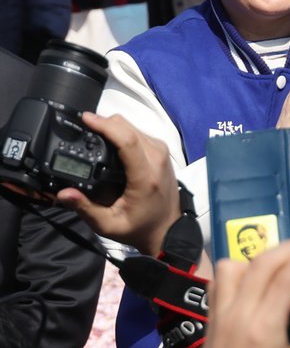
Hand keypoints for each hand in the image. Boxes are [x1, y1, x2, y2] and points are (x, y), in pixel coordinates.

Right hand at [56, 113, 182, 256]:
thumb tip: (64, 193)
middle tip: (83, 124)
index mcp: (145, 176)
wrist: (167, 229)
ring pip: (136, 127)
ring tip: (92, 130)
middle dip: (105, 122)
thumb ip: (85, 209)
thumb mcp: (108, 224)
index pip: (128, 141)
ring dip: (114, 126)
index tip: (86, 119)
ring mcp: (162, 153)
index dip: (106, 126)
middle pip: (130, 129)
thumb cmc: (139, 227)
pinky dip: (123, 131)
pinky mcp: (162, 152)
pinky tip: (109, 137)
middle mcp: (157, 159)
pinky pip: (141, 133)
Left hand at [201, 242, 289, 347]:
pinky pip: (217, 286)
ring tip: (279, 267)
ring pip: (231, 267)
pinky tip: (252, 286)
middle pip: (262, 262)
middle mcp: (238, 316)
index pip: (289, 277)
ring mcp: (218, 318)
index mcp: (264, 329)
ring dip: (257, 260)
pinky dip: (235, 276)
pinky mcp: (207, 324)